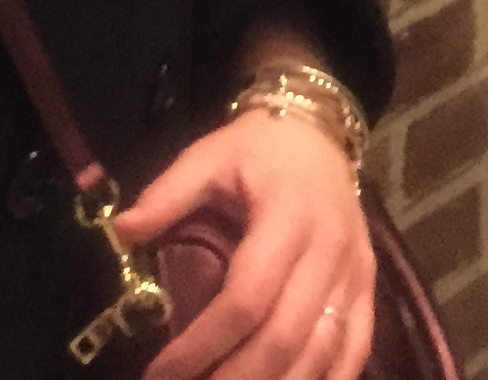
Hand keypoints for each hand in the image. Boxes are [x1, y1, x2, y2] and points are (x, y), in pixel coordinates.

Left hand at [117, 104, 371, 379]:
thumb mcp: (208, 157)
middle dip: (234, 379)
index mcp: (287, 216)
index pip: (245, 298)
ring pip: (322, 352)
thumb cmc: (258, 149)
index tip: (160, 372)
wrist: (319, 132)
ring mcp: (354, 273)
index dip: (201, 344)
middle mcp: (328, 250)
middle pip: (283, 338)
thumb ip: (166, 195)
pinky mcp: (367, 287)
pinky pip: (355, 348)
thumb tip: (120, 232)